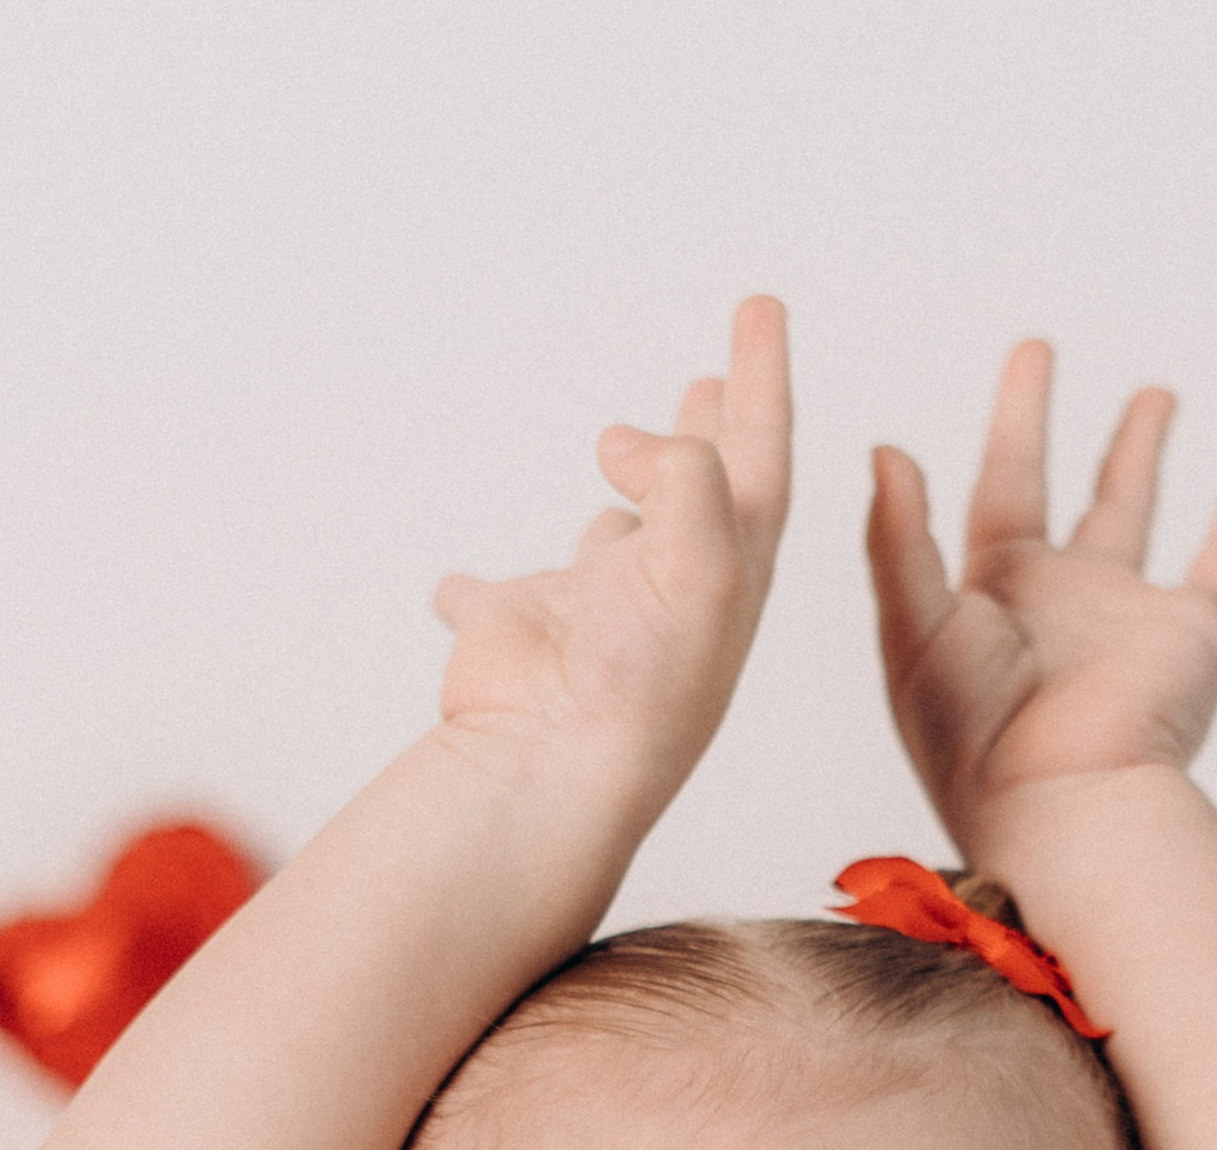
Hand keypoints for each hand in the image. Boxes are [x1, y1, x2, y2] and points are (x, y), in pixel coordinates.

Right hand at [432, 296, 790, 822]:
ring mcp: (592, 613)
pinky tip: (454, 592)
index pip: (757, 454)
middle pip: (702, 491)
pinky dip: (470, 593)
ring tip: (620, 444)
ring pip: (615, 539)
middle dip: (714, 429)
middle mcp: (666, 592)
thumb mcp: (703, 560)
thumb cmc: (641, 684)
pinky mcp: (518, 632)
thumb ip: (685, 476)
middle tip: (715, 375)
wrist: (552, 775)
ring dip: (624, 491)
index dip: (763, 377)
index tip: (761, 307)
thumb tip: (620, 444)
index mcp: (725, 572)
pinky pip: (490, 601)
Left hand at [865, 342, 1216, 862]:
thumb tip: (886, 452)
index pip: (1012, 480)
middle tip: (1157, 394)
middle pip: (1111, 512)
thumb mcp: (913, 623)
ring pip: (1196, 567)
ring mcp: (1144, 639)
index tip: (1036, 350)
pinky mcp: (1202, 665)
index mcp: (1005, 596)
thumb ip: (897, 539)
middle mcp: (1080, 612)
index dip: (1021, 414)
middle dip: (1132, 450)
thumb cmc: (972, 733)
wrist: (1052, 800)